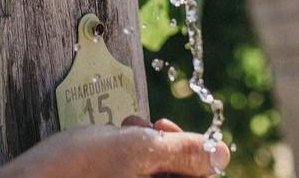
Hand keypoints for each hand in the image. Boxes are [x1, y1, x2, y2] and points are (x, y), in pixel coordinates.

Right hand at [0, 116, 230, 177]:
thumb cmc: (75, 171)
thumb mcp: (136, 151)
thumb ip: (183, 152)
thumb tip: (223, 154)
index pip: (199, 174)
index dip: (190, 146)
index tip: (164, 127)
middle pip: (173, 173)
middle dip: (161, 142)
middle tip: (138, 126)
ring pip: (149, 173)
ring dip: (141, 146)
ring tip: (118, 133)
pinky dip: (123, 160)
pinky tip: (105, 146)